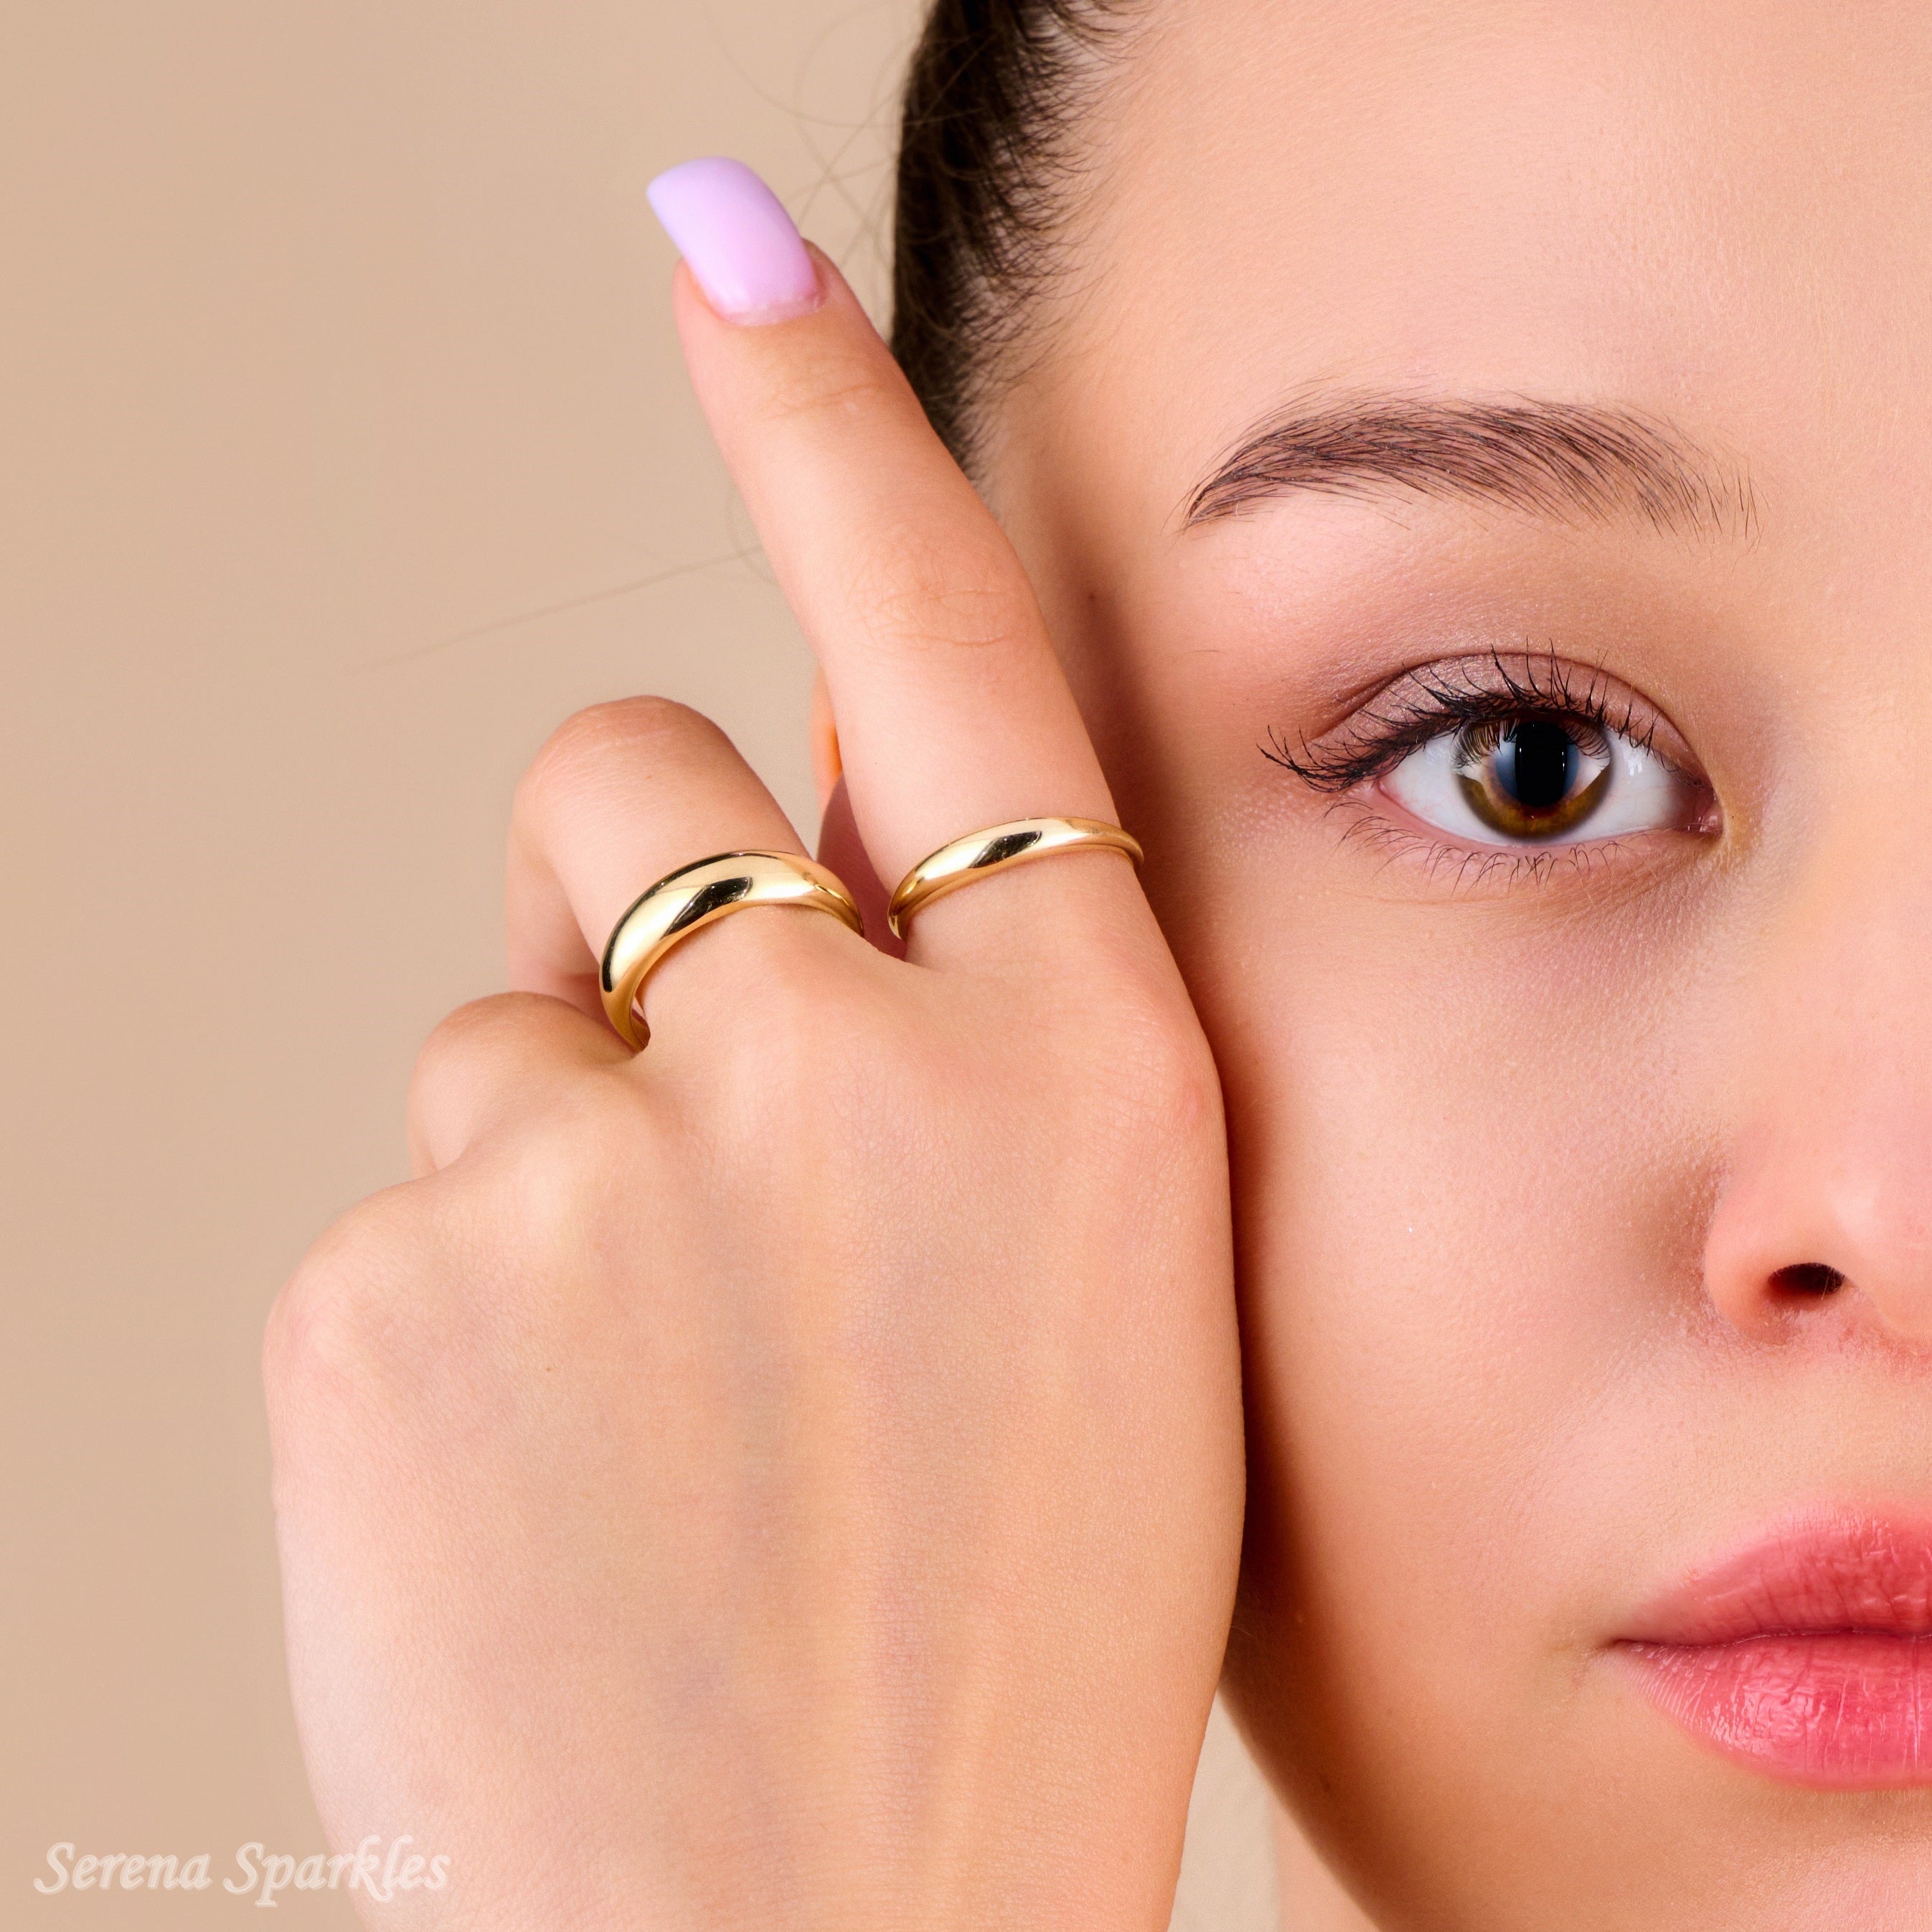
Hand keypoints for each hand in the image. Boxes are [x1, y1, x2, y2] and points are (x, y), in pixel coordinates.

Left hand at [265, 234, 1242, 1931]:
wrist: (826, 1931)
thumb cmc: (999, 1621)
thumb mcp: (1104, 1283)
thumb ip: (977, 1012)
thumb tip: (825, 817)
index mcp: (1078, 1065)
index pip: (943, 635)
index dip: (832, 409)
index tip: (723, 241)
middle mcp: (851, 1065)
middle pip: (627, 782)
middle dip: (645, 909)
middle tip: (697, 1147)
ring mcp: (597, 1166)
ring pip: (502, 1015)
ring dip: (561, 1150)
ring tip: (643, 1395)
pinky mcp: (386, 1291)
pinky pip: (404, 1196)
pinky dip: (460, 1310)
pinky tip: (549, 1480)